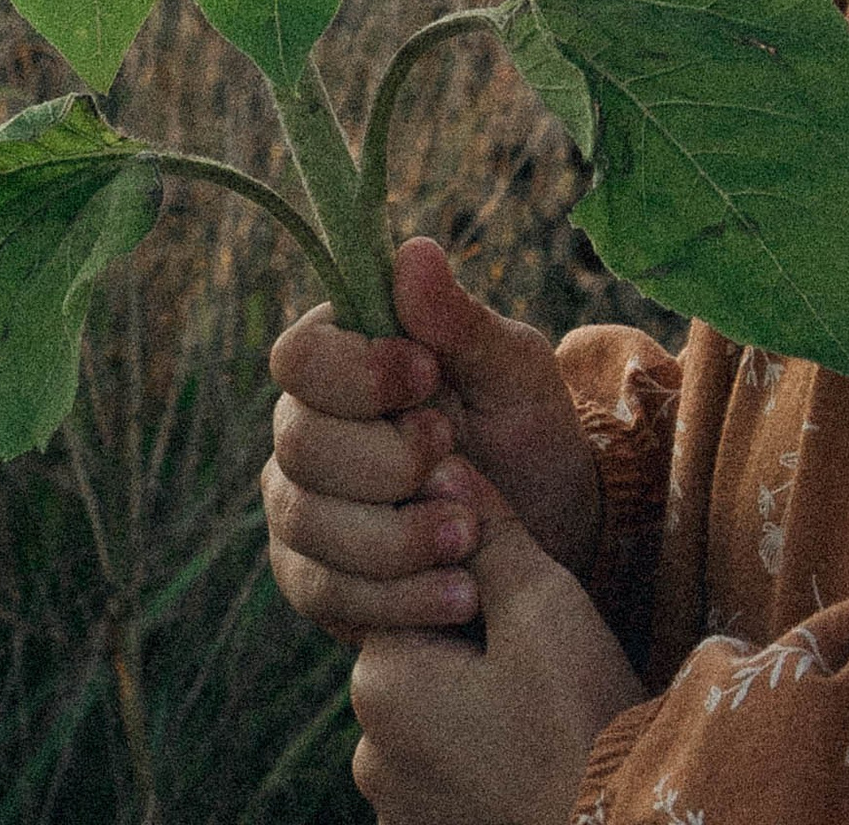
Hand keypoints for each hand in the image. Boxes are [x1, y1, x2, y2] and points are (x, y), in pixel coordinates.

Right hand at [265, 236, 601, 642]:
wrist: (550, 534)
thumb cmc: (526, 432)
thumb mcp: (513, 371)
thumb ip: (460, 320)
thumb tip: (413, 250)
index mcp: (344, 357)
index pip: (299, 356)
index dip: (357, 374)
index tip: (429, 378)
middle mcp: (304, 427)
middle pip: (298, 443)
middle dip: (388, 464)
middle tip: (462, 469)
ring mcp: (300, 505)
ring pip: (306, 522)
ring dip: (396, 537)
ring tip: (471, 536)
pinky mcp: (314, 578)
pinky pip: (322, 592)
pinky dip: (395, 599)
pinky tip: (459, 593)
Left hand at [349, 466, 644, 824]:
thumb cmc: (580, 719)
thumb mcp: (542, 604)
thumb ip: (485, 532)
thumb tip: (440, 467)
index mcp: (377, 680)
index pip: (413, 592)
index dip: (476, 585)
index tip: (528, 613)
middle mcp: (366, 749)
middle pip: (424, 657)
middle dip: (477, 647)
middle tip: (547, 669)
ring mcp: (393, 806)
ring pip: (438, 718)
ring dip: (481, 706)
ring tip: (548, 720)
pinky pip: (449, 772)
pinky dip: (485, 760)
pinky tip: (536, 762)